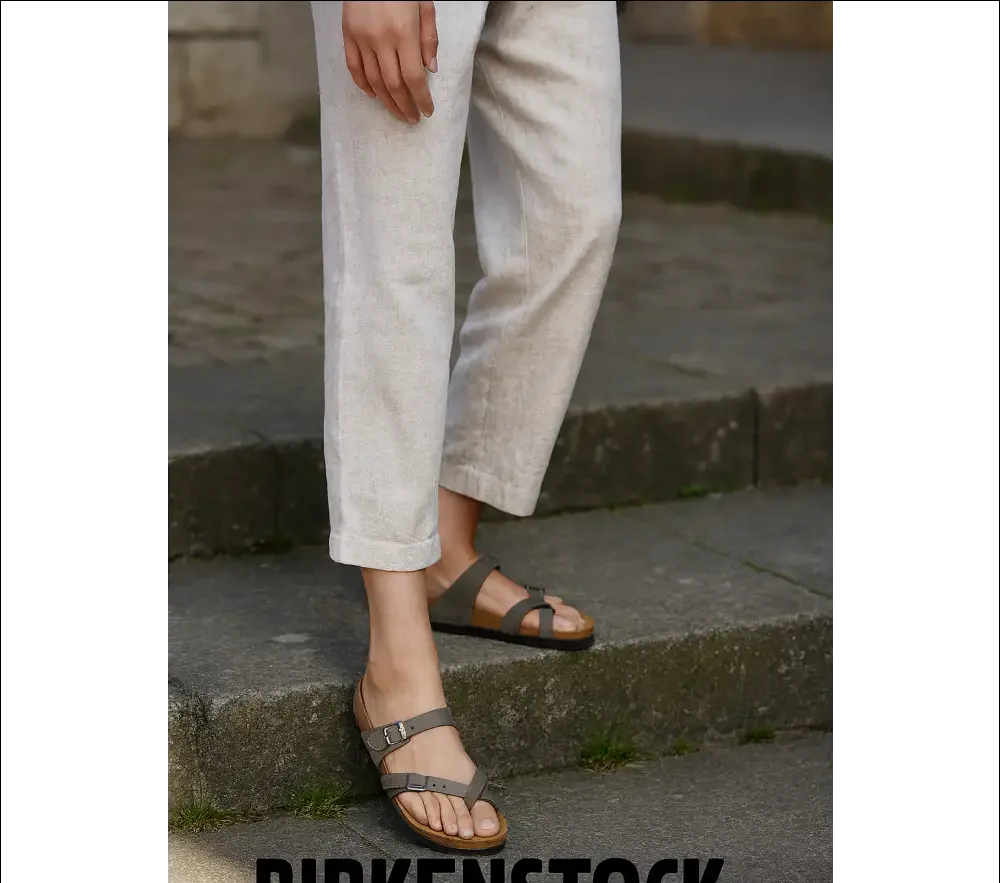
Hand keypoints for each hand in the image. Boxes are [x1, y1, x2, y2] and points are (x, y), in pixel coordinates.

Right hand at [342, 1, 437, 124]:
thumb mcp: (425, 5)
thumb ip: (429, 38)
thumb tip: (430, 70)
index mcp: (404, 32)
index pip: (414, 77)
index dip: (421, 99)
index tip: (426, 112)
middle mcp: (381, 39)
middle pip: (393, 84)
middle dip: (405, 106)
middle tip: (412, 119)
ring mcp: (361, 38)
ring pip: (374, 81)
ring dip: (387, 101)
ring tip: (397, 113)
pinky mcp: (347, 35)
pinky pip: (354, 68)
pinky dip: (364, 85)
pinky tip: (375, 95)